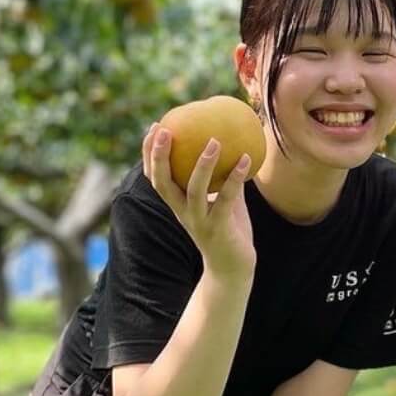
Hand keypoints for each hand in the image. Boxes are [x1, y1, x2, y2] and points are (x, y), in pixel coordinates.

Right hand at [142, 123, 255, 279]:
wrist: (232, 268)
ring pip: (195, 191)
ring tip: (214, 140)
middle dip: (160, 156)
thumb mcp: (222, 200)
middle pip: (163, 183)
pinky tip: (246, 158)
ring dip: (203, 164)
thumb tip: (234, 144)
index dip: (150, 154)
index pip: (155, 177)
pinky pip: (227, 200)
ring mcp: (199, 222)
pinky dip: (235, 178)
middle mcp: (182, 212)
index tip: (155, 127)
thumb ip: (222, 177)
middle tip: (166, 130)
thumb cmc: (228, 229)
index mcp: (178, 204)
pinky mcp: (218, 229)